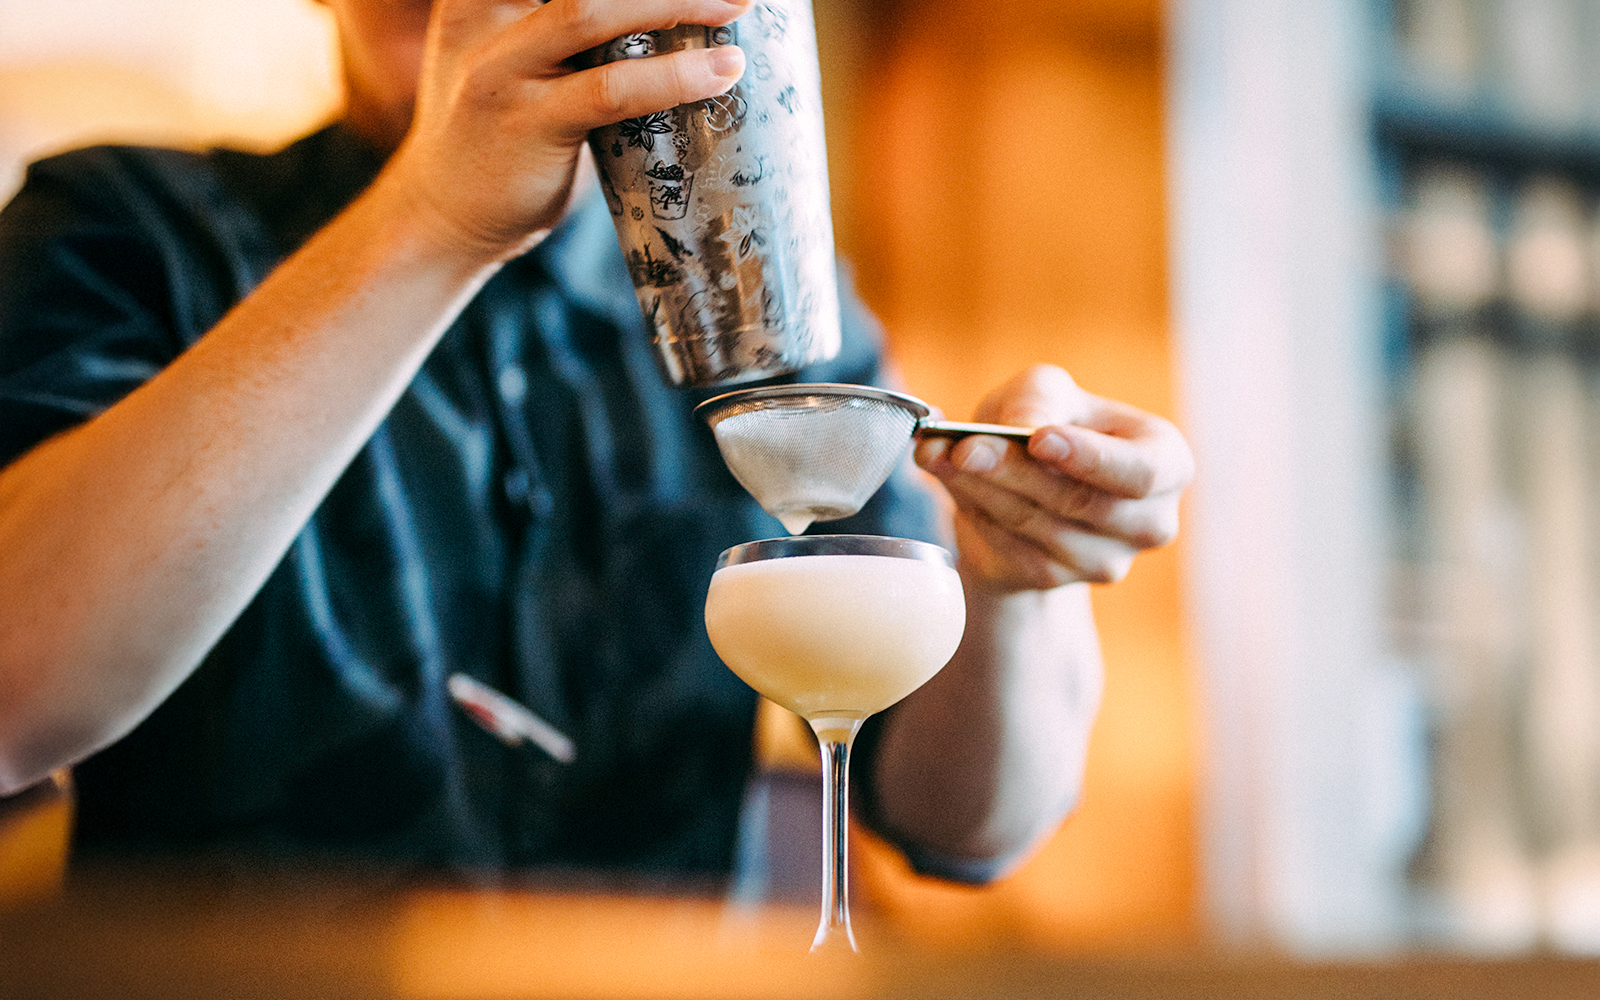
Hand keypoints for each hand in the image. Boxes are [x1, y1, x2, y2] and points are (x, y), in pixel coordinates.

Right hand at [380, 0, 752, 260]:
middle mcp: (485, 17)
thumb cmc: (497, 138)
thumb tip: (667, 20)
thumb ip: (565, 35)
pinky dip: (674, 76)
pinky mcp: (528, 125)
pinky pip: (610, 89)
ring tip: (736, 4)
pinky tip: (723, 71)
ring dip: (675, 3)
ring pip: (592, 12)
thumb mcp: (514, 61)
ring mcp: (501, 71)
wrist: (439, 217)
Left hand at [914, 364, 1193, 590]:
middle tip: (964, 447)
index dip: (1091, 458)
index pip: (1142, 471)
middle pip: (1079, 501)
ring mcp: (1105, 561)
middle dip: (1014, 470)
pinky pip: (1009, 546)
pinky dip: (973, 511)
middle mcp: (1148, 521)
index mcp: (1167, 463)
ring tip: (939, 455)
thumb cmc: (1047, 423)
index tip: (1040, 439)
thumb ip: (1038, 400)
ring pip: (1036, 525)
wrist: (1019, 480)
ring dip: (981, 489)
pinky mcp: (1055, 579)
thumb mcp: (1045, 391)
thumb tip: (1023, 430)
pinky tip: (951, 481)